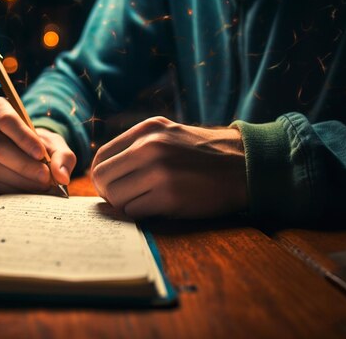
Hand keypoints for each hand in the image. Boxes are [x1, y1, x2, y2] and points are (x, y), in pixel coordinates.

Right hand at [0, 97, 76, 192]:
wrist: (26, 153)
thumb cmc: (40, 144)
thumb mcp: (55, 144)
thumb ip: (63, 157)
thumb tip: (61, 176)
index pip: (6, 119)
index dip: (23, 137)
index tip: (41, 154)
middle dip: (24, 165)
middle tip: (45, 178)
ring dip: (20, 180)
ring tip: (41, 186)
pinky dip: (13, 189)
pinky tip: (28, 191)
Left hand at [91, 116, 246, 218]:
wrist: (244, 165)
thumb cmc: (204, 155)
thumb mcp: (169, 134)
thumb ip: (138, 146)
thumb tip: (104, 171)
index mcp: (146, 130)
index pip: (101, 157)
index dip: (103, 176)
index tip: (112, 186)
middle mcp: (149, 147)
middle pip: (102, 178)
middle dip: (109, 193)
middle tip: (124, 199)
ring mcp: (159, 171)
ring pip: (115, 197)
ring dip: (125, 205)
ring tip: (144, 202)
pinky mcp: (169, 196)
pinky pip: (134, 211)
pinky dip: (140, 214)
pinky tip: (158, 208)